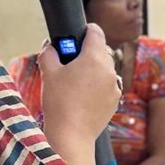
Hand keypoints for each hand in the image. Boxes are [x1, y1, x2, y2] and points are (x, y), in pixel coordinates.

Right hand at [38, 23, 120, 140]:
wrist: (71, 134)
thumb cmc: (59, 102)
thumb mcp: (48, 73)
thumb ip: (49, 54)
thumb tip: (51, 48)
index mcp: (94, 58)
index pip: (96, 33)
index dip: (86, 30)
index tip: (78, 34)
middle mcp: (109, 70)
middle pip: (100, 52)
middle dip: (87, 54)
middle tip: (69, 62)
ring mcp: (114, 86)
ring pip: (104, 70)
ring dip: (93, 70)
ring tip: (75, 82)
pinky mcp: (115, 100)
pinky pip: (107, 85)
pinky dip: (98, 86)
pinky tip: (83, 96)